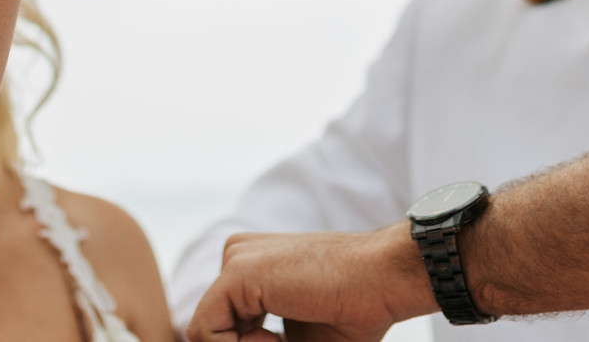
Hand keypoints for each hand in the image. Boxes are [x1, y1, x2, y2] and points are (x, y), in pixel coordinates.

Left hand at [188, 227, 430, 341]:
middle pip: (214, 328)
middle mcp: (238, 256)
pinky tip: (272, 337)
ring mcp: (236, 260)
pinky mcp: (237, 272)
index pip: (221, 324)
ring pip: (206, 333)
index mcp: (251, 268)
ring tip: (282, 341)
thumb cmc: (354, 311)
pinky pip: (205, 331)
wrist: (383, 280)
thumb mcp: (296, 337)